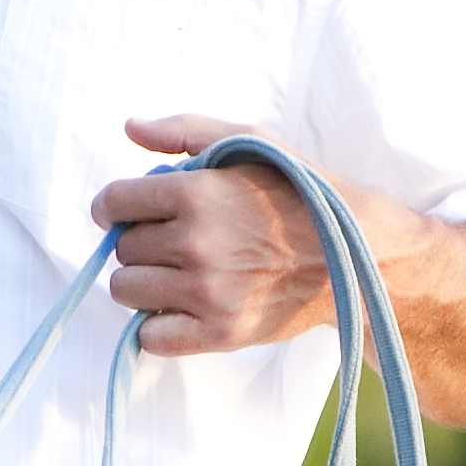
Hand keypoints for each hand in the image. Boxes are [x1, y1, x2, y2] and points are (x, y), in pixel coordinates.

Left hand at [96, 119, 401, 353]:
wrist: (352, 254)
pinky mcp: (219, 333)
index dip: (116, 207)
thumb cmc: (299, 192)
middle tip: (175, 242)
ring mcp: (206, 293)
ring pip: (127, 291)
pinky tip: (184, 307)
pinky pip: (150, 337)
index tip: (130, 213)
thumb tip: (131, 128)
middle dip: (141, 242)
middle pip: (122, 249)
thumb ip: (184, 130)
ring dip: (145, 282)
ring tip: (179, 273)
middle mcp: (195, 244)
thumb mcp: (250, 141)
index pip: (113, 203)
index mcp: (195, 193)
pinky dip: (158, 325)